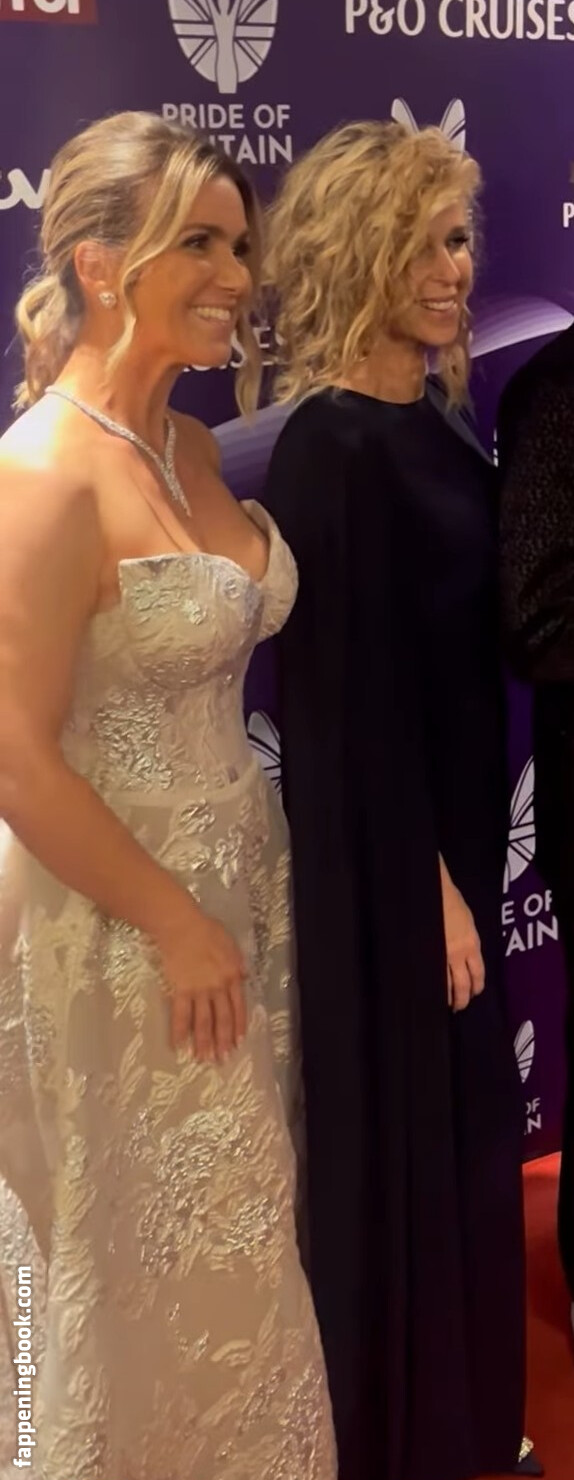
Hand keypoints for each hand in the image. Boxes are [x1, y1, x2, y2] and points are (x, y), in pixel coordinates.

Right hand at [154, 905, 247, 1061]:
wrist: (182, 926)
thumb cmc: (206, 930)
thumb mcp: (231, 944)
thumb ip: (238, 962)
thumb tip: (245, 976)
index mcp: (233, 976)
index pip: (238, 1007)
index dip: (238, 1026)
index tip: (238, 1042)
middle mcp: (218, 987)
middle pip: (222, 1019)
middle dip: (223, 1041)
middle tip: (222, 1059)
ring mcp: (199, 990)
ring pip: (204, 1022)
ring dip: (204, 1042)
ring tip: (203, 1059)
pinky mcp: (180, 990)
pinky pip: (180, 1015)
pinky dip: (179, 1031)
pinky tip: (178, 1045)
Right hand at [439, 858, 484, 1012]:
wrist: (433, 888)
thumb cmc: (450, 900)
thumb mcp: (468, 921)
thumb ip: (468, 942)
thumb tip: (465, 958)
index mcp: (472, 944)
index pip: (478, 975)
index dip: (476, 988)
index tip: (473, 994)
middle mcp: (458, 953)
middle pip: (462, 986)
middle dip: (461, 1000)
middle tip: (458, 1007)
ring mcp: (441, 954)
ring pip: (445, 985)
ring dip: (446, 997)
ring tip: (443, 1004)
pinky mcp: (425, 952)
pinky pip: (429, 974)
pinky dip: (430, 985)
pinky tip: (428, 990)